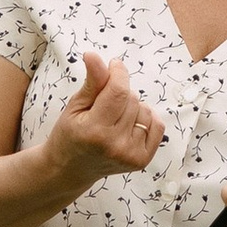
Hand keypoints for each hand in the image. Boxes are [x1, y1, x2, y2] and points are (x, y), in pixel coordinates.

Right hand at [42, 50, 164, 197]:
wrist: (70, 169)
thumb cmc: (70, 135)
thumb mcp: (75, 106)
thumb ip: (91, 82)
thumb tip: (94, 56)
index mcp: (94, 131)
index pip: (118, 91)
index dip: (118, 72)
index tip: (114, 65)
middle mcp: (115, 145)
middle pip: (131, 98)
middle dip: (119, 94)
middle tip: (103, 107)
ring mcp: (130, 155)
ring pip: (144, 110)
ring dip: (131, 109)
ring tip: (113, 120)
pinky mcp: (142, 160)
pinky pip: (157, 125)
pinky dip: (145, 119)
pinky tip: (128, 126)